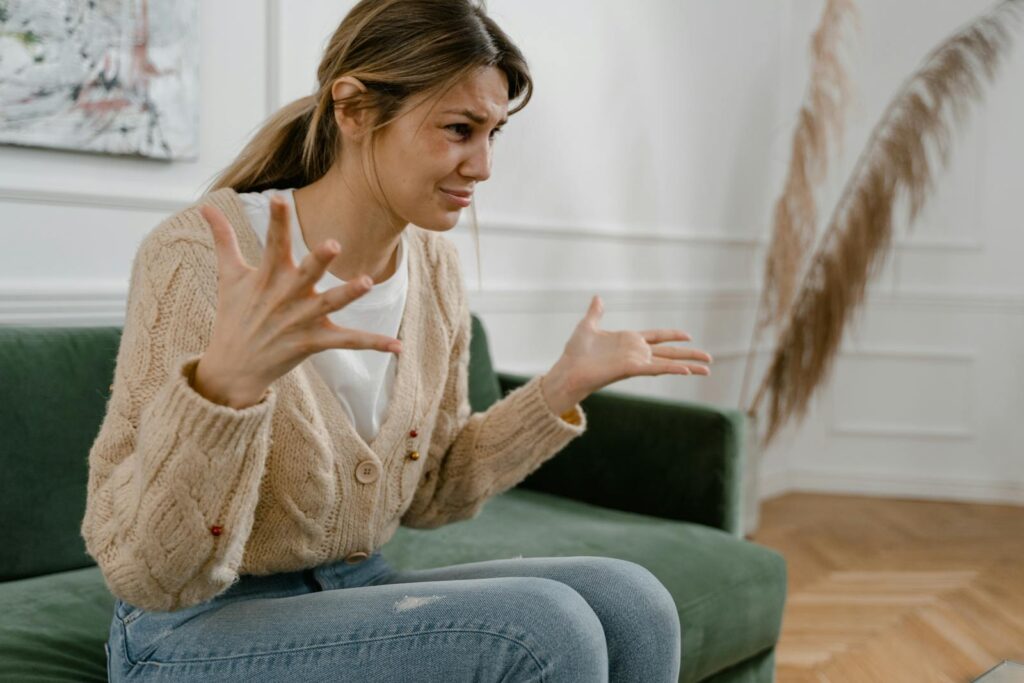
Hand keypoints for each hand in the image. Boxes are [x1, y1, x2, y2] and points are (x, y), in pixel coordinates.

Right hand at [192, 196, 402, 407]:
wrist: (233, 368)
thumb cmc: (234, 316)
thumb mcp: (228, 277)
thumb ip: (223, 240)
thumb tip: (205, 208)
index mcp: (268, 277)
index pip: (272, 244)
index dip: (277, 222)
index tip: (279, 199)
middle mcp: (286, 297)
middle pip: (305, 274)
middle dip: (318, 260)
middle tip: (332, 244)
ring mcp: (301, 320)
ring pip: (329, 305)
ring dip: (347, 294)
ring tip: (368, 282)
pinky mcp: (313, 342)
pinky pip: (348, 342)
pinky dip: (373, 344)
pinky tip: (398, 346)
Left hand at [541, 295, 712, 414]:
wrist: (567, 370)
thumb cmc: (575, 353)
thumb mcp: (587, 326)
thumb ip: (596, 313)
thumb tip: (598, 298)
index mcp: (629, 341)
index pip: (657, 336)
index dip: (672, 335)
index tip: (688, 335)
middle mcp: (636, 352)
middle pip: (669, 352)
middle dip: (690, 355)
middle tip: (709, 359)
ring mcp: (635, 361)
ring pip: (668, 362)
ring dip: (688, 365)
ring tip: (707, 369)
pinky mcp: (631, 369)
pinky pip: (655, 368)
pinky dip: (671, 368)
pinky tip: (686, 370)